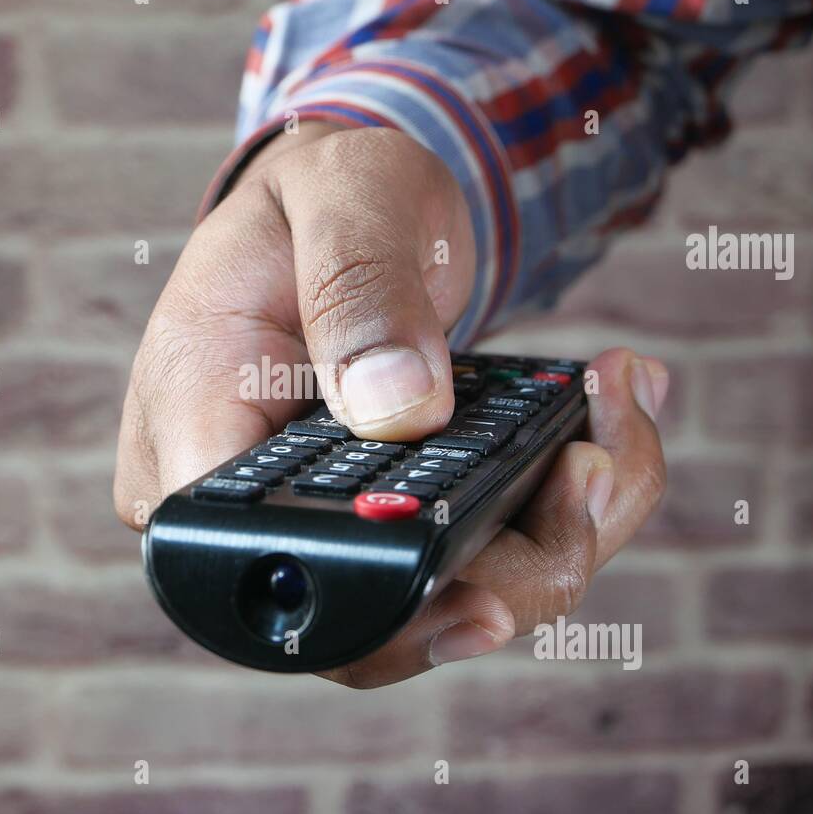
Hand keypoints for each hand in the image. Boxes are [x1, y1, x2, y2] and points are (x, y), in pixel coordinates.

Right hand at [114, 124, 668, 686]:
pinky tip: (605, 426)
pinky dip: (561, 508)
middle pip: (376, 619)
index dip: (378, 614)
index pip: (265, 571)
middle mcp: (245, 501)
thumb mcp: (342, 200)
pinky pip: (478, 558)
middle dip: (512, 568)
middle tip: (594, 463)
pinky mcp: (386, 519)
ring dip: (561, 534)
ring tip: (617, 412)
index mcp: (195, 424)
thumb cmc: (323, 194)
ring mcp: (319, 518)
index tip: (490, 593)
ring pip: (446, 601)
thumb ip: (358, 289)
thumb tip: (398, 408)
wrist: (348, 210)